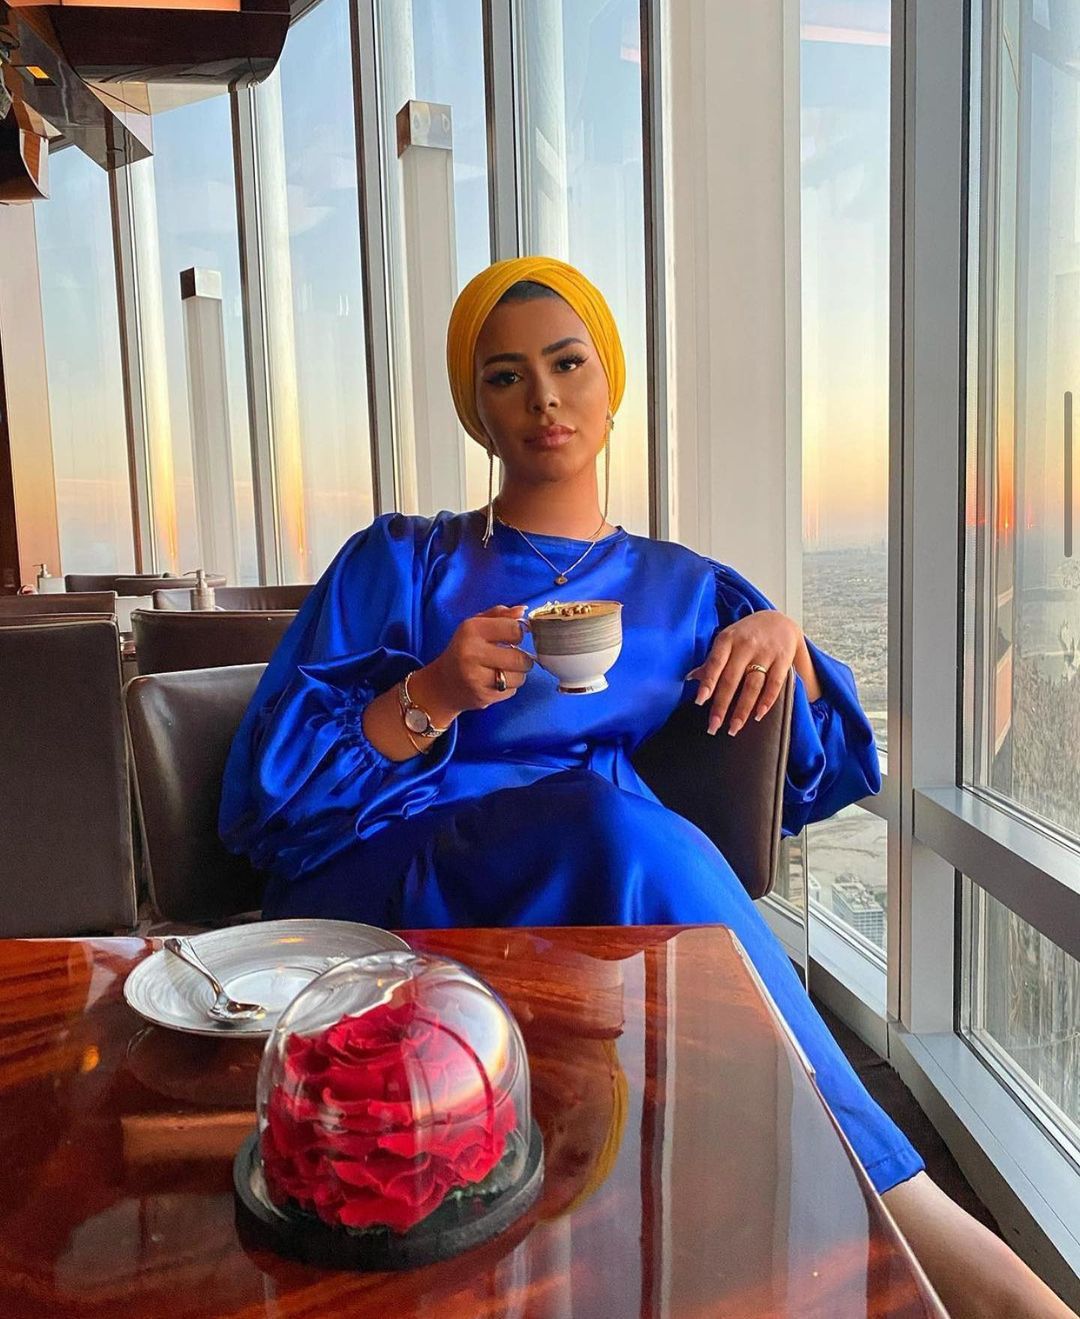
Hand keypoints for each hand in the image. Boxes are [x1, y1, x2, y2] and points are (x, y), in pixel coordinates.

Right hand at [415, 605, 533, 720]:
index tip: (512, 637)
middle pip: (520, 658)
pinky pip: (512, 691)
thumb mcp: (475, 625)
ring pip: (519, 677)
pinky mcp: (482, 696)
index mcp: (471, 630)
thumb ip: (500, 615)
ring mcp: (476, 677)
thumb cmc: (463, 650)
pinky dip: (509, 687)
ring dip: (517, 674)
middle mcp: (472, 653)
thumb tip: (523, 610)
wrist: (442, 685)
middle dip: (522, 658)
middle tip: (511, 657)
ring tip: (503, 670)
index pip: (514, 629)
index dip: (518, 634)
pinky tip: (495, 682)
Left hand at [685, 611, 801, 735]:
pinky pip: (774, 684)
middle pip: (732, 679)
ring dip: (743, 709)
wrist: (779, 619)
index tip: (700, 701)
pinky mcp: (783, 660)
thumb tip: (691, 678)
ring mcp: (765, 653)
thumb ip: (712, 661)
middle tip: (713, 726)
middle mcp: (746, 645)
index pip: (715, 663)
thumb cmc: (747, 634)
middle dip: (722, 705)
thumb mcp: (727, 640)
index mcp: (727, 639)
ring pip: (752, 685)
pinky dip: (767, 701)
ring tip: (734, 727)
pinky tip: (758, 715)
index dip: (708, 683)